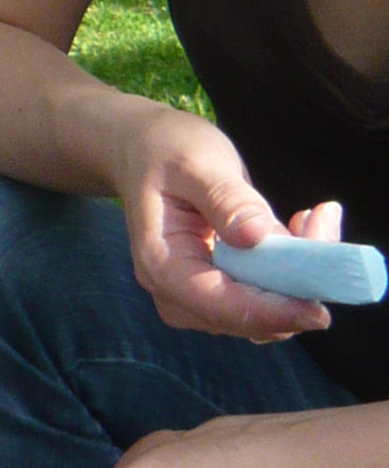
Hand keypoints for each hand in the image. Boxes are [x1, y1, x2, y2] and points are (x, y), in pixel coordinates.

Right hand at [117, 107, 333, 341]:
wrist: (144, 150)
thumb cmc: (165, 151)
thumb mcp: (196, 164)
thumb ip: (227, 200)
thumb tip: (259, 237)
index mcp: (163, 264)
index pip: (220, 305)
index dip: (272, 311)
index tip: (319, 309)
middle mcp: (177, 291)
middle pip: (246, 317)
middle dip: (294, 287)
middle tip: (323, 224)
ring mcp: (198, 293)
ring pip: (262, 312)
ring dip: (300, 277)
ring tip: (314, 220)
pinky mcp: (221, 285)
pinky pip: (265, 296)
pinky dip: (294, 272)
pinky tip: (301, 228)